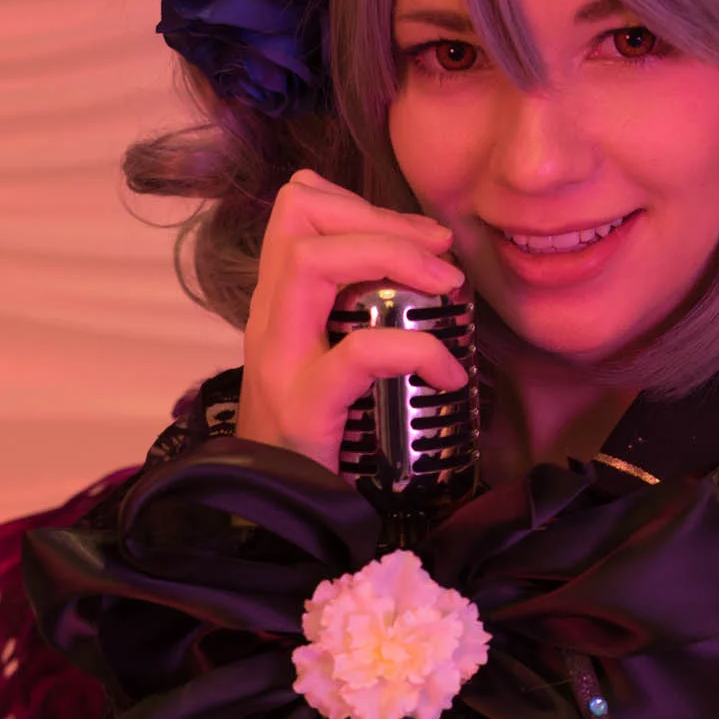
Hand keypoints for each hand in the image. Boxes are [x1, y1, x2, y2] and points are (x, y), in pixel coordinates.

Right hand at [237, 167, 467, 470]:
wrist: (278, 515)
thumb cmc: (315, 438)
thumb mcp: (324, 360)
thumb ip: (348, 314)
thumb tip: (413, 266)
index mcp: (278, 304)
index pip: (297, 209)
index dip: (362, 204)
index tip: (422, 237)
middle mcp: (269, 321)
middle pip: (301, 218)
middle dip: (382, 220)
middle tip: (441, 255)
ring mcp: (281, 361)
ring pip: (312, 262)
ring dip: (393, 258)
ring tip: (446, 289)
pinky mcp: (304, 408)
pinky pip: (358, 354)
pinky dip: (416, 351)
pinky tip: (448, 373)